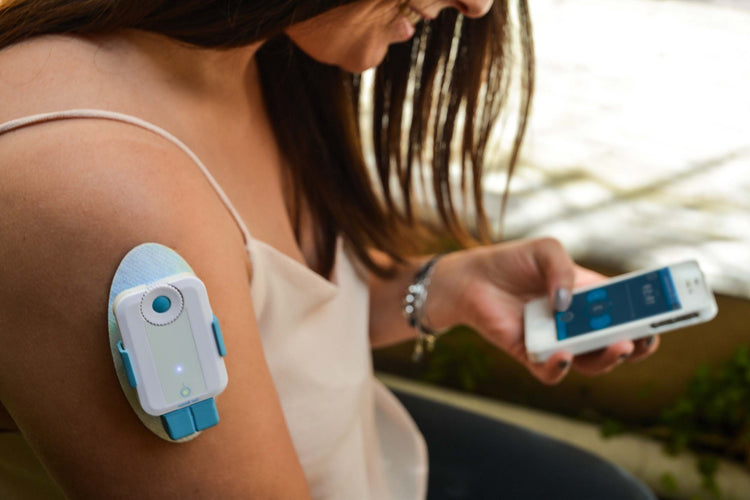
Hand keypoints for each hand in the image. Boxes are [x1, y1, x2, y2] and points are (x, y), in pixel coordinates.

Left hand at [424, 238, 659, 383]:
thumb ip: (562, 268)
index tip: (668, 316)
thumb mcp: (546, 250)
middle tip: (643, 337)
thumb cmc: (512, 262)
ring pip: (591, 364)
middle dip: (637, 345)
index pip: (630, 314)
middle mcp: (579, 325)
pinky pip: (551, 371)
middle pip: (618, 346)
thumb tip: (570, 302)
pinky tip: (562, 352)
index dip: (651, 318)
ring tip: (617, 344)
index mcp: (592, 299)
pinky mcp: (531, 355)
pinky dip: (560, 366)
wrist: (471, 277)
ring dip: (607, 359)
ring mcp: (557, 342)